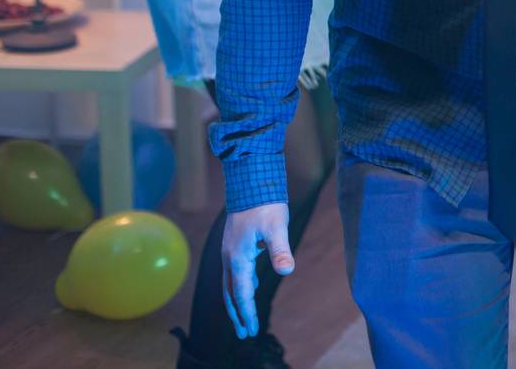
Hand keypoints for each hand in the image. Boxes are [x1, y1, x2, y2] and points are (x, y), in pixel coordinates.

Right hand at [222, 202, 292, 338]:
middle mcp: (229, 257)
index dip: (247, 312)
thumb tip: (286, 271)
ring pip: (229, 284)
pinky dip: (239, 286)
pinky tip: (249, 287)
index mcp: (238, 257)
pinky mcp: (235, 245)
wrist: (250, 181)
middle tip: (244, 334)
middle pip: (230, 293)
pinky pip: (234, 273)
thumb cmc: (265, 203)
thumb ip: (280, 250)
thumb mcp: (277, 226)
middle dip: (237, 314)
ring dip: (237, 302)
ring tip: (244, 317)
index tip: (250, 331)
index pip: (241, 293)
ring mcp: (229, 251)